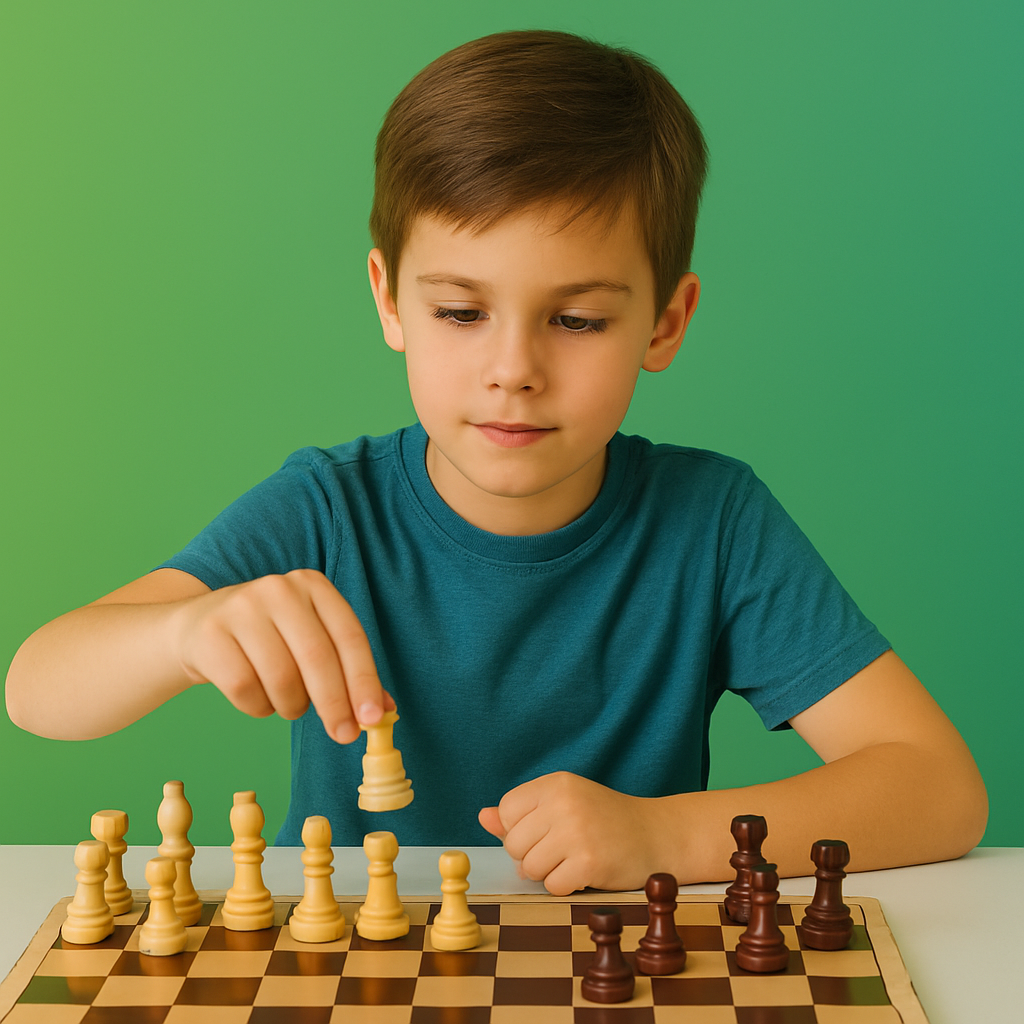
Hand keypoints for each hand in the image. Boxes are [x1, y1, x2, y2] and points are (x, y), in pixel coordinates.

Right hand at [169, 568, 392, 741]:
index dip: (364, 681)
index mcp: (313, 586)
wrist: (195, 628)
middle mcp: (279, 589)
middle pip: (317, 657)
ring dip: (291, 706)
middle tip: (344, 735)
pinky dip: (258, 707)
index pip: (349, 637)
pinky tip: (256, 697)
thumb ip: (347, 670)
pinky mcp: (211, 635)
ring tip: (287, 703)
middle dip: (335, 704)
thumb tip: (384, 711)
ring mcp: (241, 608)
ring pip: (282, 679)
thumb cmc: (268, 639)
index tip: (372, 719)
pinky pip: (245, 689)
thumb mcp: (309, 640)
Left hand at [478, 771, 663, 894]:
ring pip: (529, 868)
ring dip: (547, 873)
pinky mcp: (589, 862)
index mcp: (556, 783)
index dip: (520, 829)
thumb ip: (523, 813)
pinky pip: (552, 886)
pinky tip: (585, 872)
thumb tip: (483, 817)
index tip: (545, 831)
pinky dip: (565, 887)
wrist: (657, 835)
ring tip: (573, 860)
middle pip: (513, 844)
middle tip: (561, 850)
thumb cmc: (605, 820)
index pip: (507, 810)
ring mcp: (577, 832)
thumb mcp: (564, 805)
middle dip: (531, 856)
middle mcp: (564, 803)